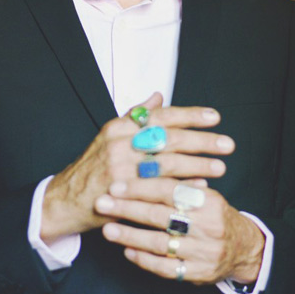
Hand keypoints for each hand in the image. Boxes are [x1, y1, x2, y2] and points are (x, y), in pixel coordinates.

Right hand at [40, 93, 234, 242]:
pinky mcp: (124, 194)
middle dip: (201, 140)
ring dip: (197, 165)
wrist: (67, 198)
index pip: (161, 116)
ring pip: (166, 164)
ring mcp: (121, 170)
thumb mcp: (110, 134)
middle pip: (168, 139)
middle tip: (227, 143)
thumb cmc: (94, 164)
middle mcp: (120, 145)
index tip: (214, 116)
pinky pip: (158, 190)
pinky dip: (180, 187)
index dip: (189, 115)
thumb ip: (136, 115)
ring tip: (221, 166)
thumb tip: (159, 96)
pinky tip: (200, 186)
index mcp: (120, 127)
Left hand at [95, 178, 264, 284]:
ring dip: (130, 236)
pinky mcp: (198, 273)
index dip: (140, 186)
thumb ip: (178, 182)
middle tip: (102, 203)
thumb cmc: (214, 213)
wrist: (243, 248)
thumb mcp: (204, 193)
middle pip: (160, 215)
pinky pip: (166, 268)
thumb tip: (143, 163)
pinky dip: (144, 259)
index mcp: (208, 201)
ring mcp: (203, 252)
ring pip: (160, 243)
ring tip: (107, 229)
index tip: (116, 185)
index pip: (169, 190)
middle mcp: (207, 226)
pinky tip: (127, 251)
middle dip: (127, 208)